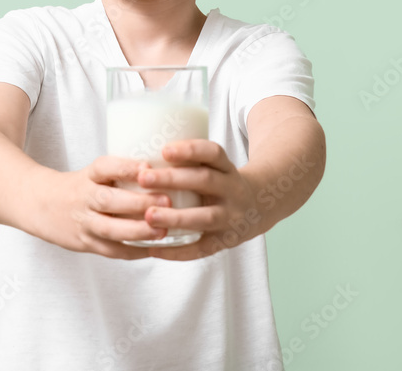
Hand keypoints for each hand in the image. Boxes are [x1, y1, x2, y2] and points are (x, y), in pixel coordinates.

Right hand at [39, 156, 172, 259]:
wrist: (39, 205)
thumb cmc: (78, 187)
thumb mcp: (93, 173)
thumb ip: (121, 174)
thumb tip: (162, 173)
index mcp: (88, 176)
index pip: (104, 167)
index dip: (125, 167)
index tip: (147, 166)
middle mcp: (84, 198)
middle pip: (108, 200)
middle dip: (138, 202)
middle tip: (166, 201)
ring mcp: (83, 222)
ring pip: (110, 229)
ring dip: (138, 231)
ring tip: (162, 230)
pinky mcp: (84, 243)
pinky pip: (110, 250)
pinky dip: (132, 251)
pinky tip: (152, 249)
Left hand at [135, 140, 264, 260]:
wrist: (260, 207)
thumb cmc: (222, 183)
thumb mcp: (216, 167)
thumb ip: (190, 161)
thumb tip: (141, 152)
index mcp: (228, 168)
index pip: (214, 153)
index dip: (191, 150)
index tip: (164, 150)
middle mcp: (233, 190)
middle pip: (205, 181)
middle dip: (173, 179)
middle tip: (143, 177)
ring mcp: (231, 217)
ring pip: (204, 217)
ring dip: (175, 217)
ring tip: (148, 216)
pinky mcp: (226, 241)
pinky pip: (202, 249)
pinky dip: (178, 252)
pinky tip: (154, 250)